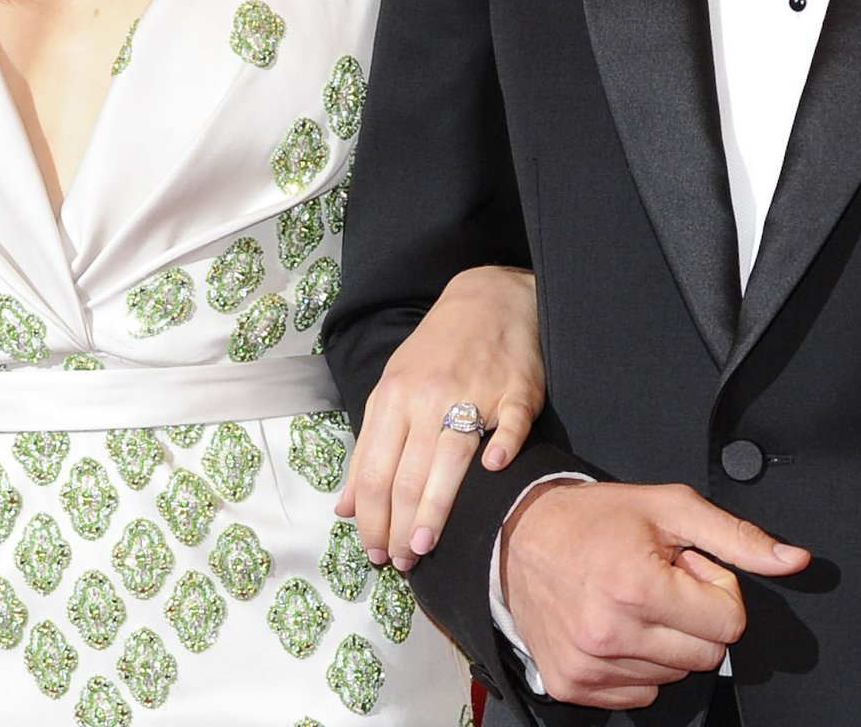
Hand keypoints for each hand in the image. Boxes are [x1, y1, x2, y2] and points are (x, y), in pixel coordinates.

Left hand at [338, 265, 540, 568]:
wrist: (489, 298)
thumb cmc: (437, 351)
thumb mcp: (392, 388)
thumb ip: (368, 448)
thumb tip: (343, 508)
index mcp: (394, 396)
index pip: (374, 471)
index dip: (370, 519)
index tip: (374, 553)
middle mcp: (428, 395)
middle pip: (407, 473)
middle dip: (399, 527)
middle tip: (400, 562)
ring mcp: (474, 391)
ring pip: (448, 459)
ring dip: (434, 509)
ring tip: (424, 548)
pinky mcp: (517, 390)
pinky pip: (509, 424)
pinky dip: (502, 447)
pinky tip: (493, 471)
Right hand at [502, 479, 809, 709]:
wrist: (519, 536)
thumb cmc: (596, 519)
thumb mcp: (671, 508)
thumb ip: (738, 537)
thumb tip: (793, 561)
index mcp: (639, 587)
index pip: (730, 623)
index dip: (717, 590)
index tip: (688, 568)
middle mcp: (612, 633)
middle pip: (708, 655)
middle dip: (695, 617)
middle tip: (660, 581)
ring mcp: (590, 666)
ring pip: (674, 675)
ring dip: (665, 640)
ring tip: (633, 599)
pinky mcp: (573, 685)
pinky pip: (640, 693)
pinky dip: (637, 663)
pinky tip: (616, 625)